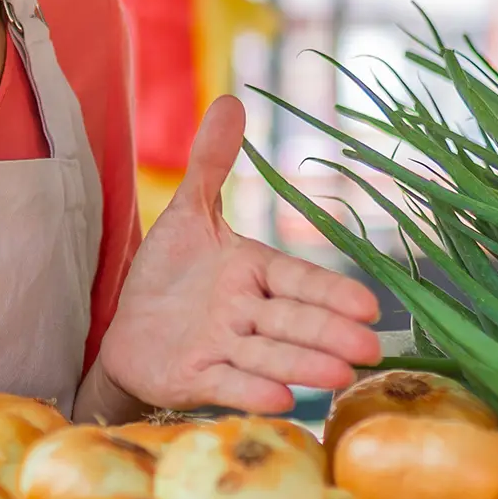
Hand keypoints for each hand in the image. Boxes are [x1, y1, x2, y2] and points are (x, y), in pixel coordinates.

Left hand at [95, 96, 381, 413]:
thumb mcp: (188, 214)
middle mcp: (245, 312)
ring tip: (340, 374)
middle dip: (329, 333)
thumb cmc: (169, 275)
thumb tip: (232, 99)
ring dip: (303, 364)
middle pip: (292, 321)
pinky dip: (251, 390)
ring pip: (268, 354)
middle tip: (370, 347)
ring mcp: (223, 348)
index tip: (368, 304)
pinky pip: (227, 383)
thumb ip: (211, 164)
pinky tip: (281, 398)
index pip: (297, 280)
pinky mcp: (195, 379)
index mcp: (252, 271)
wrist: (127, 330)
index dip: (330, 292)